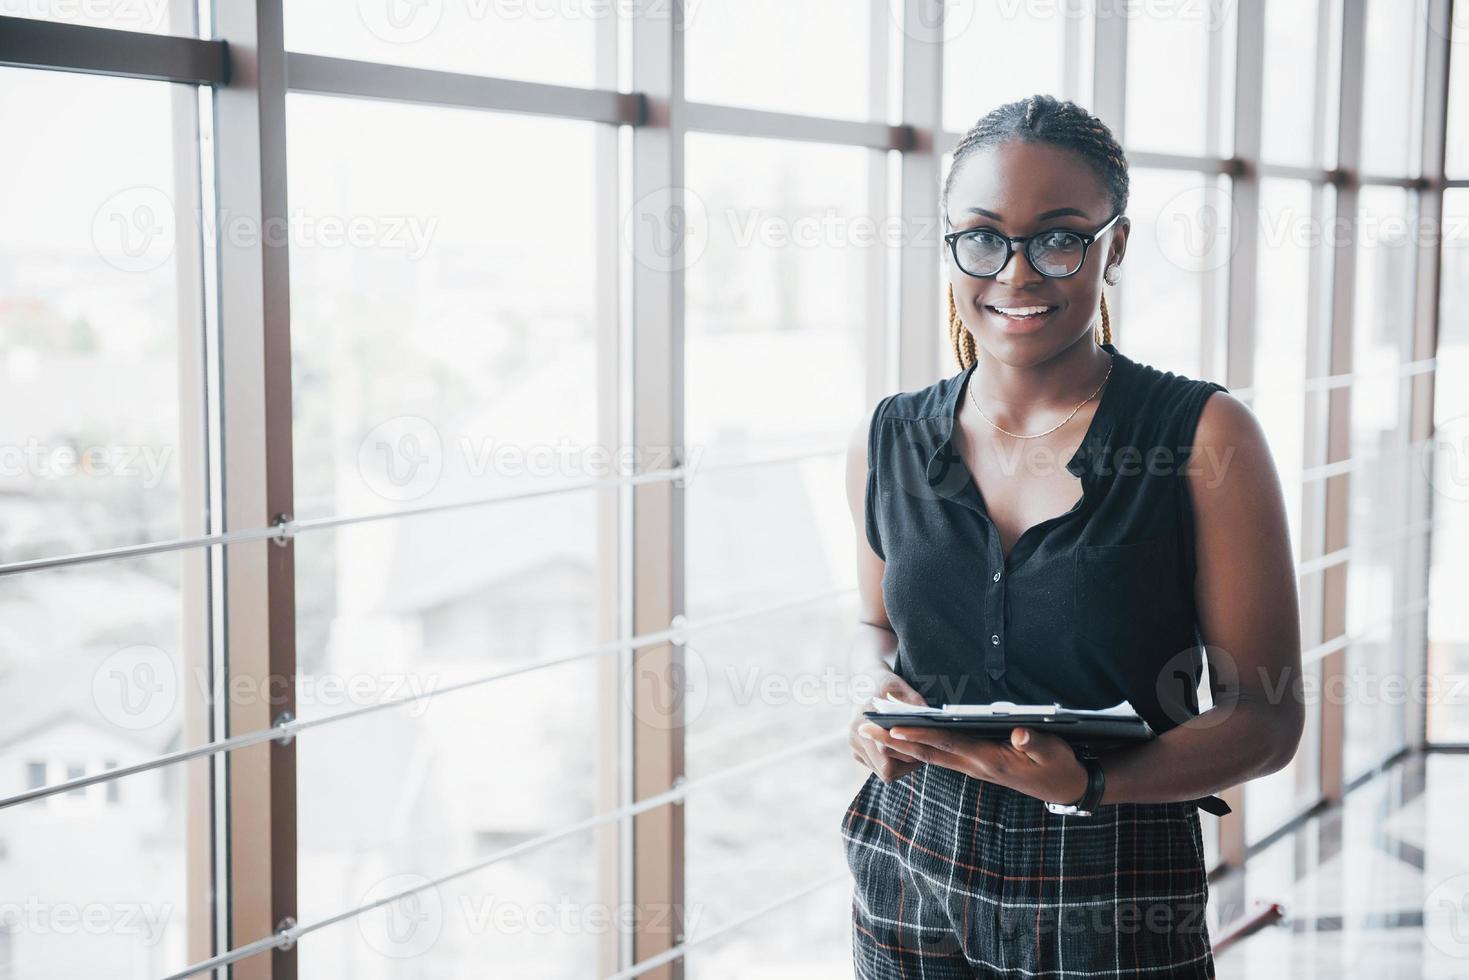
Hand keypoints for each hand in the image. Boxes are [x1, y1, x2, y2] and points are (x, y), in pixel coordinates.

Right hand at [849, 671, 926, 783]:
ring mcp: (855, 747)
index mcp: (862, 721)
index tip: (926, 746)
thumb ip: (917, 708)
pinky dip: (895, 764)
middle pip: (887, 769)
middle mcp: (855, 737)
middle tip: (927, 751)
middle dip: (909, 764)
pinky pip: (880, 769)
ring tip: (917, 750)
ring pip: (884, 773)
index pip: (886, 750)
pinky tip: (905, 749)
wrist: (864, 682)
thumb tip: (935, 726)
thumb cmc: (887, 685)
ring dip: (903, 766)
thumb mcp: (903, 690)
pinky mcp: (857, 753)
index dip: (909, 752)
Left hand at [855, 722, 1089, 804]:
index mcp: (988, 760)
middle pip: (926, 751)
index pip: (946, 744)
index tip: (891, 728)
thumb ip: (1038, 741)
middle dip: (893, 740)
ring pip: (928, 755)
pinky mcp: (975, 764)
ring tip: (872, 730)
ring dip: (899, 743)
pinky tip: (902, 739)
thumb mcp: (1055, 752)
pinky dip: (917, 747)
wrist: (1065, 788)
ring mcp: (972, 767)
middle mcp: (973, 765)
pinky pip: (939, 756)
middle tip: (862, 727)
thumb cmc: (1059, 766)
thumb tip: (1021, 731)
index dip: (919, 735)